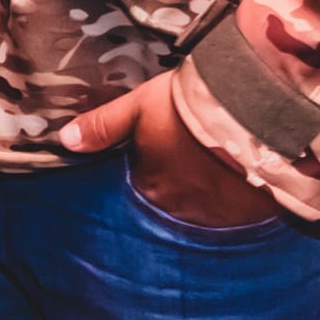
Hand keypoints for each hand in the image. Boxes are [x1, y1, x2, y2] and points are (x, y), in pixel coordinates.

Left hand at [64, 76, 284, 233]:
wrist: (254, 114)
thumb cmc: (190, 106)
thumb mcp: (139, 105)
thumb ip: (103, 126)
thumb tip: (66, 141)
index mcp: (148, 183)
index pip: (141, 179)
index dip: (152, 160)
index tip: (166, 143)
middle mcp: (177, 206)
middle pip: (172, 195)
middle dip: (179, 177)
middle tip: (195, 149)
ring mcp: (214, 213)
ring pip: (203, 203)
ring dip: (207, 187)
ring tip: (220, 159)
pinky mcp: (247, 214)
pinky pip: (234, 210)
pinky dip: (234, 195)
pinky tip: (241, 173)